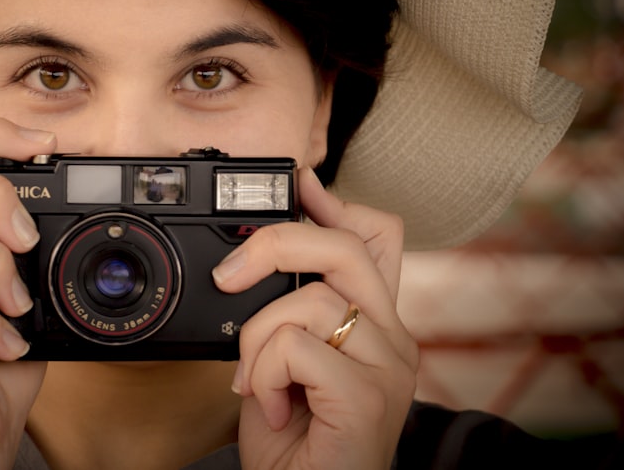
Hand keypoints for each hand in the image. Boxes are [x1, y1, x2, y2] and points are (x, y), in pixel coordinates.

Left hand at [212, 167, 418, 469]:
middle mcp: (393, 338)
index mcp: (375, 324)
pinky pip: (298, 348)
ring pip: (310, 301)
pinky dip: (263, 375)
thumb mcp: (284, 363)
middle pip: (345, 247)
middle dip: (277, 243)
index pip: (377, 238)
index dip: (338, 203)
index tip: (300, 182)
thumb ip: (285, 315)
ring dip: (257, 341)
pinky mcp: (368, 397)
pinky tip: (270, 408)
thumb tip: (251, 264)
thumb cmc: (297, 441)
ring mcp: (388, 367)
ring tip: (256, 383)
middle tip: (230, 276)